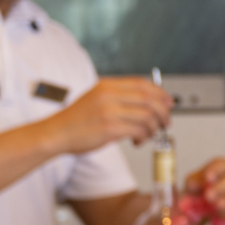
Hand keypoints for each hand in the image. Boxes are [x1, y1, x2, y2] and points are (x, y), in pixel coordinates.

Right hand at [42, 77, 170, 153]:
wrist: (55, 134)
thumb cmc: (77, 120)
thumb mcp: (97, 98)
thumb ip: (119, 97)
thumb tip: (150, 102)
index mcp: (107, 86)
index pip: (142, 84)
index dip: (160, 93)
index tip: (169, 102)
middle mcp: (109, 95)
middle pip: (149, 99)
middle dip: (163, 112)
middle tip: (166, 122)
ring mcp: (109, 111)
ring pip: (147, 116)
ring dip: (153, 128)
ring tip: (148, 134)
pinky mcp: (109, 128)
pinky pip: (138, 130)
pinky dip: (144, 136)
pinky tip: (138, 140)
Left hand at [182, 158, 224, 217]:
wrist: (202, 208)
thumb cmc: (197, 191)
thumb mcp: (191, 185)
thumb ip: (192, 183)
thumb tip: (193, 185)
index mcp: (220, 166)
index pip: (222, 164)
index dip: (216, 170)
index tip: (208, 178)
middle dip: (221, 187)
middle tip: (209, 196)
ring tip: (217, 206)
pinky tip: (221, 214)